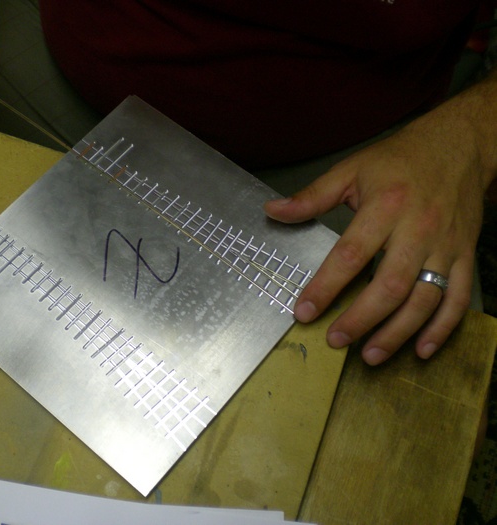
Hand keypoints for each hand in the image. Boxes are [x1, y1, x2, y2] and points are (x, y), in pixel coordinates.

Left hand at [265, 92, 494, 364]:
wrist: (461, 144)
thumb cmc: (399, 159)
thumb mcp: (352, 169)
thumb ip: (312, 196)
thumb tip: (272, 211)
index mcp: (385, 206)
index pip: (350, 254)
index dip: (325, 286)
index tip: (303, 311)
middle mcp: (418, 229)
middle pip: (390, 284)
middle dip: (361, 318)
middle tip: (335, 340)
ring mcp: (445, 246)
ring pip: (424, 298)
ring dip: (398, 332)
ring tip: (370, 355)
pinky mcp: (465, 255)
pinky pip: (457, 297)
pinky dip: (443, 328)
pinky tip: (422, 350)